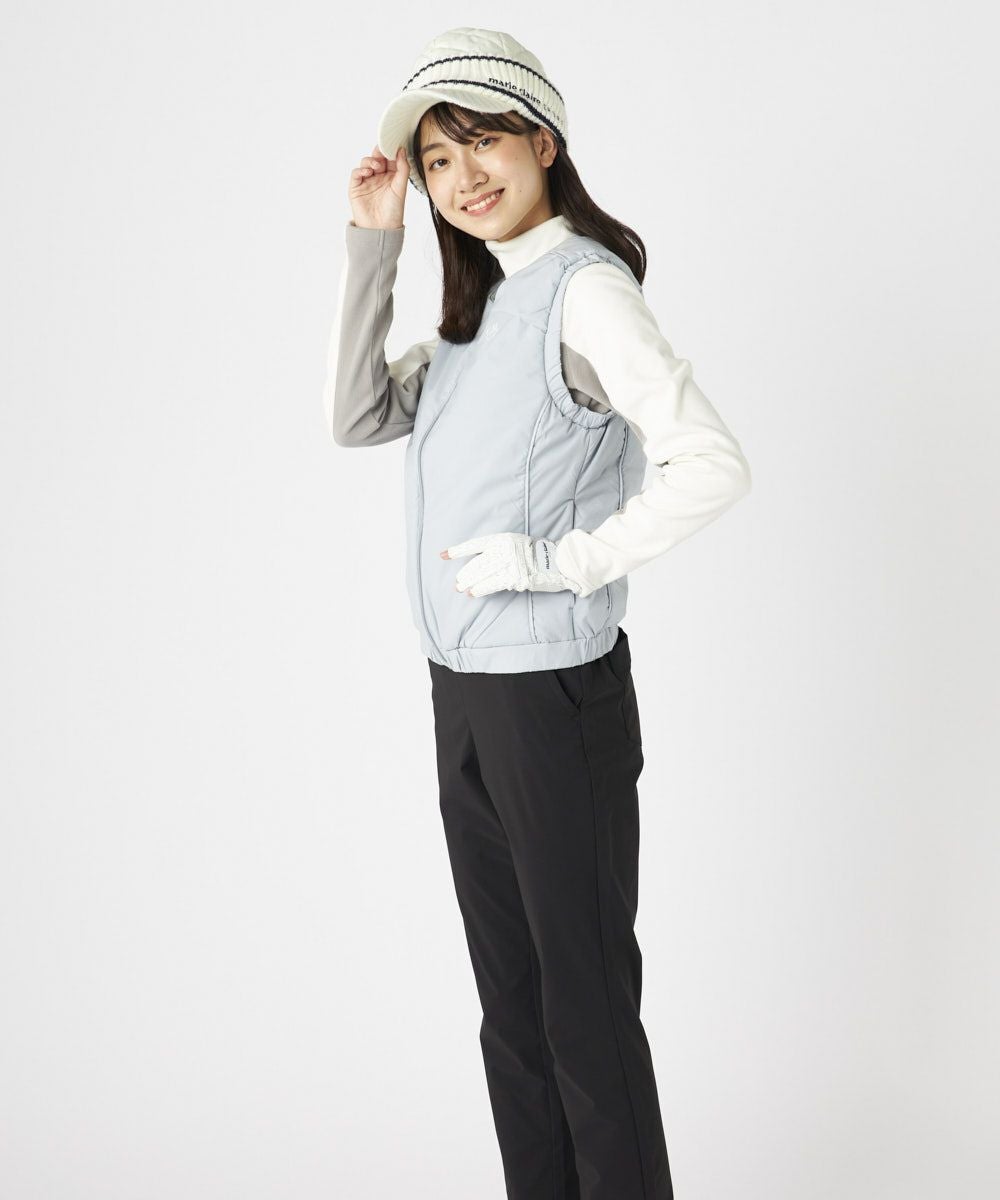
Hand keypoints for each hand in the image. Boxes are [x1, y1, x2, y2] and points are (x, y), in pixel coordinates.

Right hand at [348, 143, 408, 230]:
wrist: (381, 229)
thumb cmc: (393, 212)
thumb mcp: (401, 188)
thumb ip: (402, 168)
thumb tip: (401, 150)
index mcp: (391, 176)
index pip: (389, 158)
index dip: (390, 150)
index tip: (392, 143)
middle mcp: (378, 177)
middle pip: (377, 157)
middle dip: (379, 152)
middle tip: (382, 150)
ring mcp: (367, 181)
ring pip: (366, 162)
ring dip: (370, 161)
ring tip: (376, 167)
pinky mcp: (356, 187)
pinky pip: (356, 173)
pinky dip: (361, 170)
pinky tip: (368, 172)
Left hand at [440, 532, 583, 596]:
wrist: (555, 562)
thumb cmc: (534, 554)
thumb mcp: (514, 543)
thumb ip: (497, 550)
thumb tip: (477, 566)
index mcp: (502, 538)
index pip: (474, 544)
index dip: (457, 551)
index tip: (442, 555)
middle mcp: (504, 549)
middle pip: (476, 563)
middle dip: (464, 574)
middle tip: (457, 582)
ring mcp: (510, 563)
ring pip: (482, 574)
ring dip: (469, 583)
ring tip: (461, 588)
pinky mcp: (515, 577)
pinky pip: (492, 584)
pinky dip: (480, 589)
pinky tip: (472, 593)